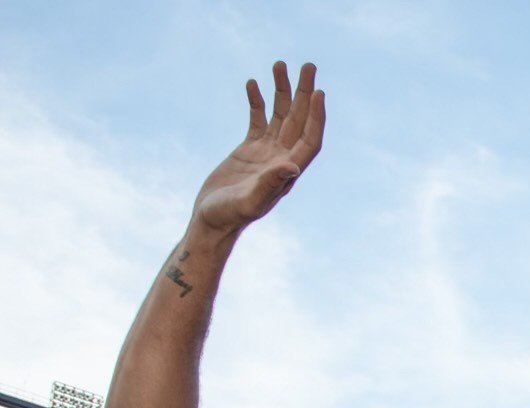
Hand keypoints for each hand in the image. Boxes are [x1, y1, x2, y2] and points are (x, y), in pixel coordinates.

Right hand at [192, 60, 325, 236]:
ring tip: (280, 64)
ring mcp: (265, 153)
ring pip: (280, 116)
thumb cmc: (229, 216)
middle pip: (299, 121)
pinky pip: (258, 120)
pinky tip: (253, 84)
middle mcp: (281, 160)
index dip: (316, 117)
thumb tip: (292, 167)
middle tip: (309, 65)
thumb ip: (270, 184)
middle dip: (304, 93)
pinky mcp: (248, 150)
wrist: (211, 221)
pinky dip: (257, 102)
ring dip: (282, 91)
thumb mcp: (249, 202)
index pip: (309, 140)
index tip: (318, 92)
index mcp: (287, 172)